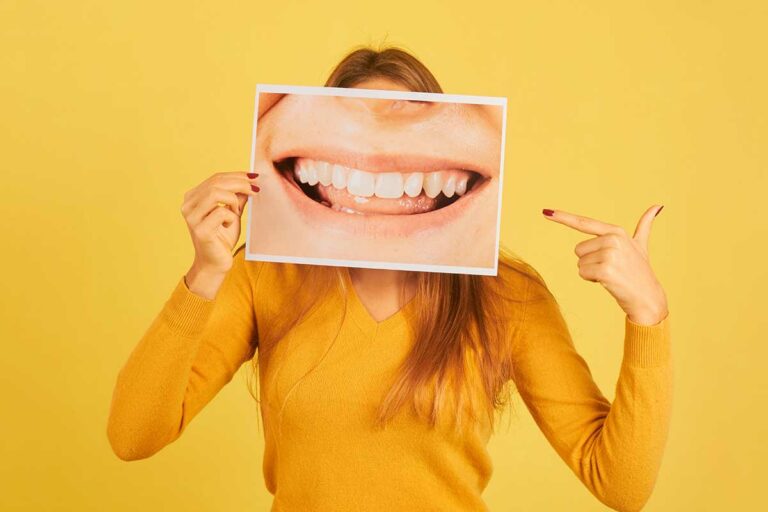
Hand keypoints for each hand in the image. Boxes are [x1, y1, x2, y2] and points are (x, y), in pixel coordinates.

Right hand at [180, 171, 259, 274]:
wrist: (216, 263)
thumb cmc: (222, 238)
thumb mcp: (232, 213)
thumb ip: (236, 197)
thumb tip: (249, 180)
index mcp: (193, 198)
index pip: (215, 178)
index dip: (237, 175)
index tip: (254, 177)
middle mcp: (188, 205)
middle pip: (216, 183)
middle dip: (240, 183)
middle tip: (255, 190)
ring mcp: (192, 218)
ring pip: (215, 193)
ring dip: (233, 199)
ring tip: (238, 211)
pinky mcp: (200, 230)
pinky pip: (220, 212)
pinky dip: (230, 216)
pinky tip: (228, 225)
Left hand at [542, 205, 668, 325]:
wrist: (648, 297)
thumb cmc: (640, 271)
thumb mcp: (641, 245)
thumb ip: (645, 226)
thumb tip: (657, 206)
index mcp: (616, 232)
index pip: (584, 223)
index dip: (563, 217)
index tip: (545, 211)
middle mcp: (613, 239)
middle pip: (578, 250)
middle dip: (590, 261)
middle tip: (611, 268)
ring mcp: (610, 254)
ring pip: (579, 263)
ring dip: (591, 272)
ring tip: (611, 275)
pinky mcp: (605, 270)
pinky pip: (582, 273)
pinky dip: (591, 280)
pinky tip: (608, 282)